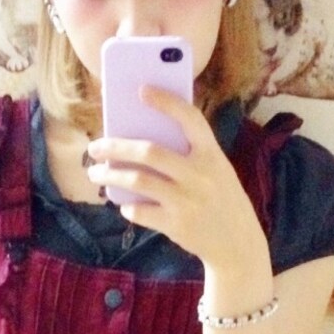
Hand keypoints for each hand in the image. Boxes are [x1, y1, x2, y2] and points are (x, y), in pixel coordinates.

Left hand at [86, 87, 269, 283]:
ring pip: (137, 180)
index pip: (190, 118)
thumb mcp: (217, 170)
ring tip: (96, 173)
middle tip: (95, 147)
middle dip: (116, 146)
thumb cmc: (220, 199)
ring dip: (110, 174)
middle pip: (149, 152)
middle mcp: (200, 175)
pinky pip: (140, 211)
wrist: (238, 244)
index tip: (141, 90)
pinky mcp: (177, 225)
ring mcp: (187, 200)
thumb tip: (140, 136)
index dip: (166, 102)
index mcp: (212, 154)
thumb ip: (189, 154)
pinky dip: (128, 206)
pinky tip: (124, 203)